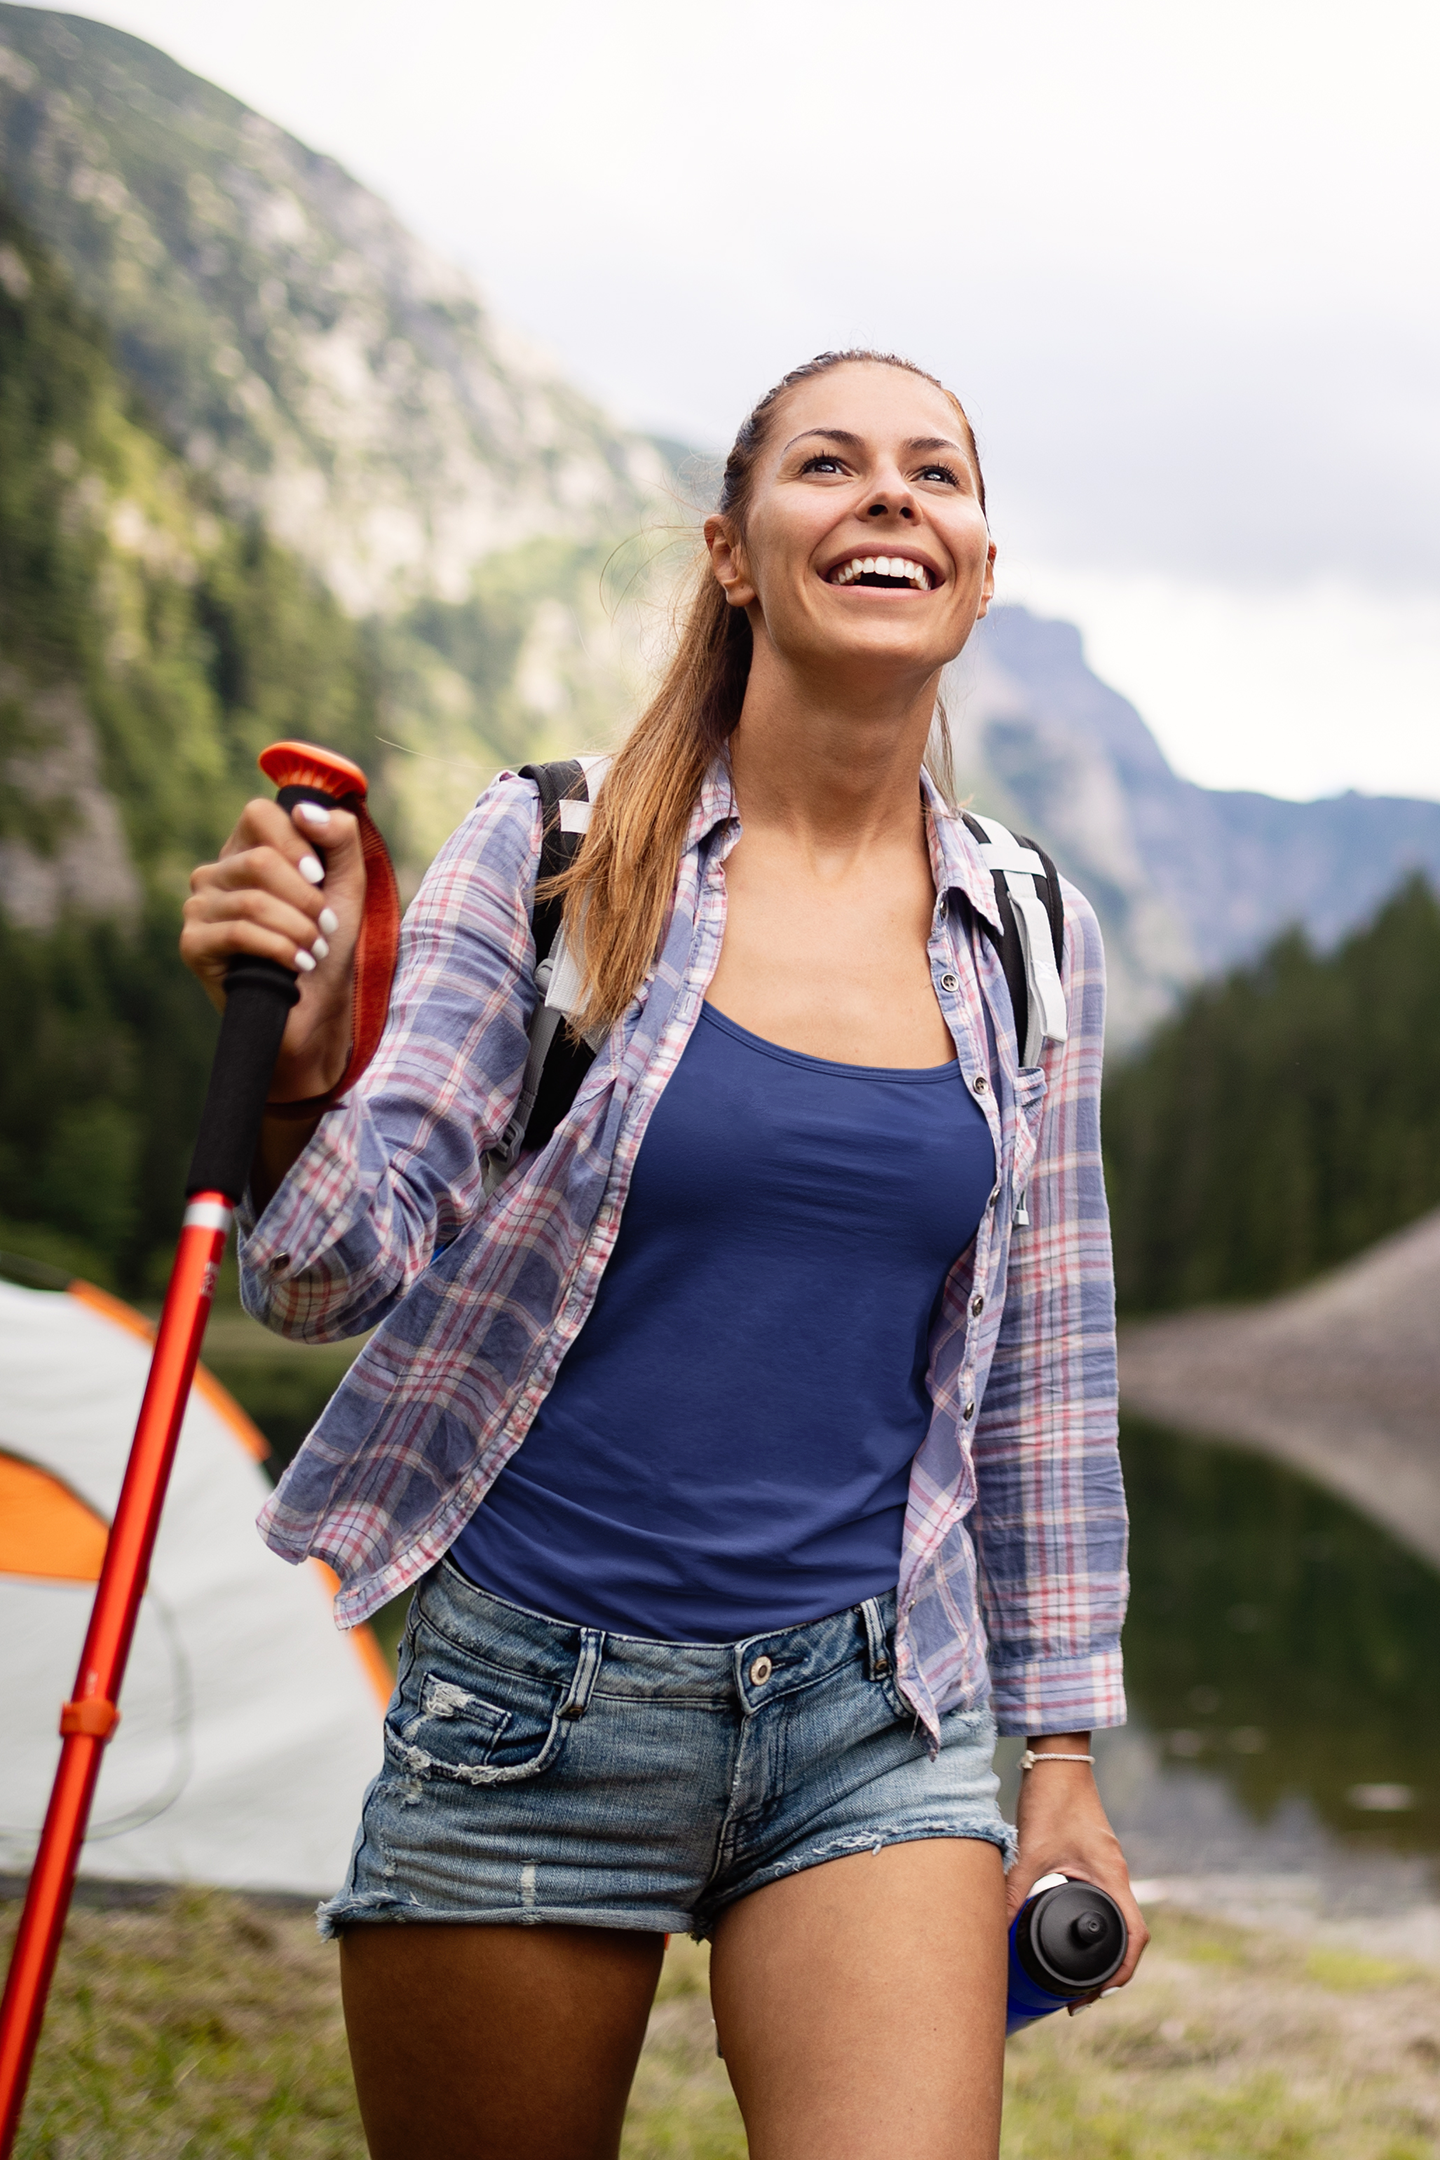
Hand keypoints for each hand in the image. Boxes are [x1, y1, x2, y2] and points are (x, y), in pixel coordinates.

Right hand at [181, 798, 365, 1104]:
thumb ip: (340, 839)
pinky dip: (280, 948)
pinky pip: (240, 931)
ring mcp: (199, 908)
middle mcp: (215, 874)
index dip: (297, 842)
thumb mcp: (346, 886)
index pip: (260, 813)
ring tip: (314, 950)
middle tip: (323, 927)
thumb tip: (305, 810)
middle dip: (305, 897)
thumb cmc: (327, 948)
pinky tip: (297, 965)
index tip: (321, 878)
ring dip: (298, 928)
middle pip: (261, 859)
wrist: (314, 1015)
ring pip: (254, 899)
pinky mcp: (193, 945)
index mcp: (247, 851)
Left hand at [1007, 1736, 1148, 2000]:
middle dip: (1110, 1972)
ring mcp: (1105, 1867)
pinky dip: (1092, 1925)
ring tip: (1074, 1979)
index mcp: (1111, 1876)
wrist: (1058, 1759)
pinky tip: (1067, 1934)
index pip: (1135, 1936)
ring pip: (1115, 1919)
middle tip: (1079, 1997)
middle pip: (1128, 1935)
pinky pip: (1101, 1902)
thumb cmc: (1052, 1799)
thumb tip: (994, 1929)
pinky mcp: (1092, 1860)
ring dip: (1102, 1950)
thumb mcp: (1031, 1849)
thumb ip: (1013, 1888)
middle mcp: (1114, 1875)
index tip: (1098, 1994)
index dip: (1123, 1972)